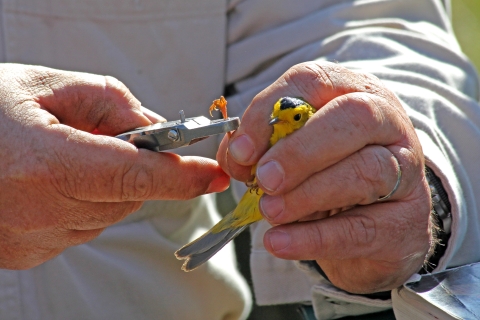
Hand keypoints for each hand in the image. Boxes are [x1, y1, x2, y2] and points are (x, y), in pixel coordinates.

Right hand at [0, 64, 228, 269]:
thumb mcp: (46, 85)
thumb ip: (112, 102)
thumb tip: (157, 128)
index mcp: (44, 165)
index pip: (135, 177)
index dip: (182, 176)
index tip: (215, 174)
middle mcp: (39, 212)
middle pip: (129, 195)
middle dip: (137, 167)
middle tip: (113, 137)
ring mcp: (33, 241)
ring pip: (110, 213)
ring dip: (108, 184)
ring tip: (68, 155)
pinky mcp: (29, 254)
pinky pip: (84, 226)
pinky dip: (85, 201)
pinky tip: (54, 180)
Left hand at [217, 61, 430, 293]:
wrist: (375, 229)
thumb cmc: (328, 180)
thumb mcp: (294, 156)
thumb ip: (263, 150)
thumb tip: (236, 156)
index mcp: (352, 93)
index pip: (312, 81)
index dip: (270, 111)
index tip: (242, 151)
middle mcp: (387, 123)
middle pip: (352, 116)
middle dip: (299, 150)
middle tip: (264, 179)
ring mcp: (406, 171)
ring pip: (365, 170)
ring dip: (307, 193)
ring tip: (270, 211)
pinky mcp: (406, 221)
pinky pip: (362, 227)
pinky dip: (314, 237)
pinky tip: (280, 242)